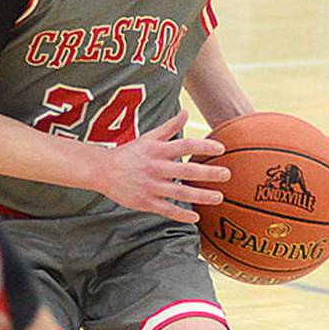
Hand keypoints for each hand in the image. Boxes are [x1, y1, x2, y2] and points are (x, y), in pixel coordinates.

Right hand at [93, 111, 227, 222]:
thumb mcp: (148, 137)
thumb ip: (169, 127)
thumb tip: (185, 112)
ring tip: (219, 197)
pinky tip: (195, 217)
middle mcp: (155, 168)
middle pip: (186, 171)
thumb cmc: (129, 153)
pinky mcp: (145, 202)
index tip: (221, 149)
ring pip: (179, 193)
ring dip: (200, 196)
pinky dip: (181, 214)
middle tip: (226, 174)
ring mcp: (150, 186)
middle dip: (208, 173)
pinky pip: (166, 209)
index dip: (203, 147)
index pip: (184, 146)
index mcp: (157, 150)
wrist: (102, 171)